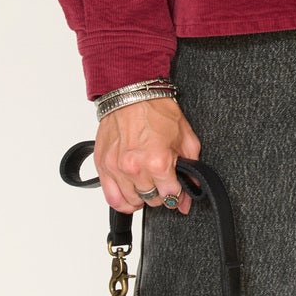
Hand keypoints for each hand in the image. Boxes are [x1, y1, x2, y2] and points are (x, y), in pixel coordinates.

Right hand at [94, 97, 201, 215]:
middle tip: (162, 181)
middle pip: (152, 200)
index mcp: (158, 162)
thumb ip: (191, 170)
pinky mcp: (103, 166)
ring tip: (146, 185)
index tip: (177, 188)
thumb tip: (189, 195)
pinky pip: (112, 198)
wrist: (132, 93)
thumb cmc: (157, 111)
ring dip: (142, 197)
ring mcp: (117, 169)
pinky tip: (130, 194)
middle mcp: (135, 168)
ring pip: (132, 202)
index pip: (171, 196)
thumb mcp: (186, 139)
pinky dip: (122, 201)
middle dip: (161, 193)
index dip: (178, 193)